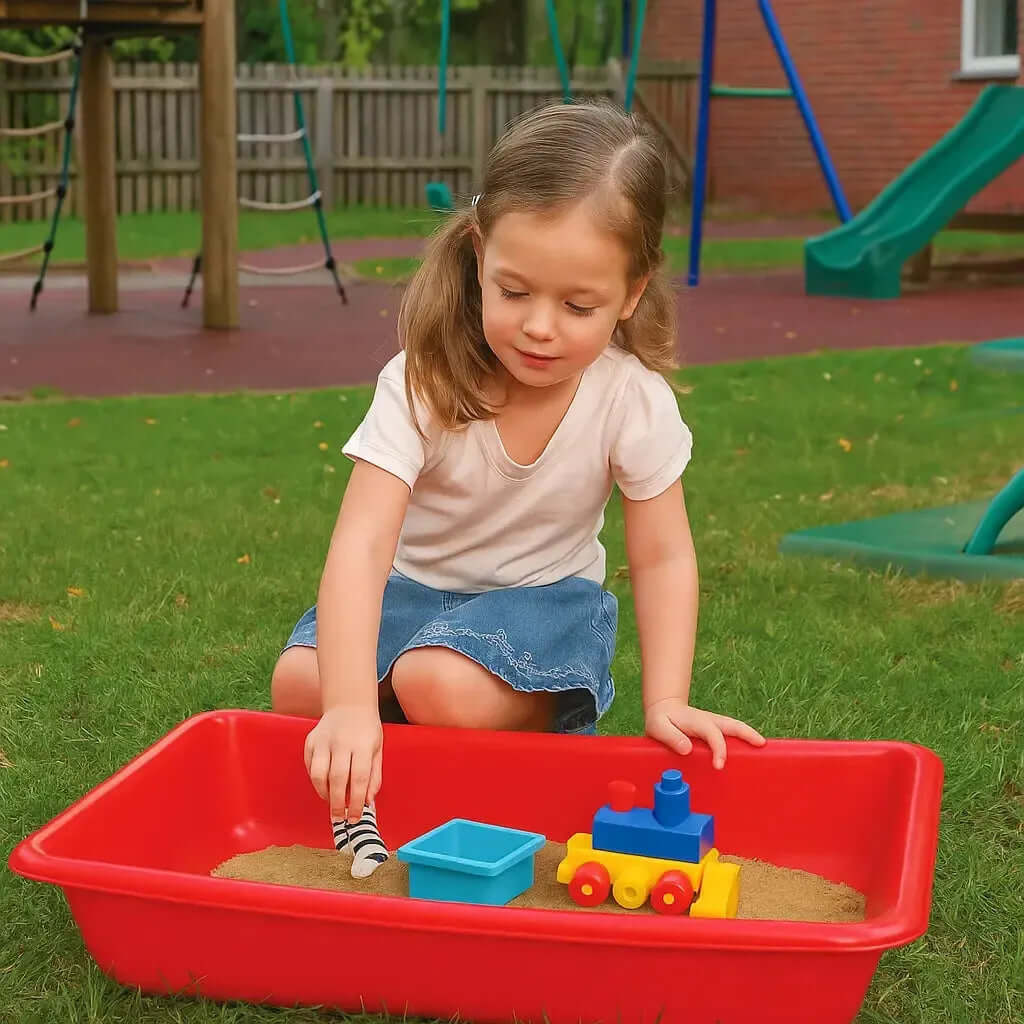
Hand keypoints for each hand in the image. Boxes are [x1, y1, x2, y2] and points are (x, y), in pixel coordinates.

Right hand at [304, 704, 382, 820]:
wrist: (349, 703)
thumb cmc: (366, 729)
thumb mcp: (378, 749)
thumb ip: (374, 776)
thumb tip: (368, 802)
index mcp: (363, 745)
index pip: (359, 778)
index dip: (356, 802)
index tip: (355, 818)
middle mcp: (342, 742)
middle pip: (337, 779)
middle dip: (337, 803)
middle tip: (339, 818)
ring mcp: (324, 741)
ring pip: (318, 774)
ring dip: (324, 793)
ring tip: (331, 801)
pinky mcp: (311, 741)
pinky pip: (309, 767)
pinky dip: (316, 781)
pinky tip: (324, 785)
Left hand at [644, 697, 764, 768]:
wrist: (663, 709)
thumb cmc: (660, 720)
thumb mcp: (657, 726)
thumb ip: (670, 737)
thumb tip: (685, 749)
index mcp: (696, 721)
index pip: (713, 734)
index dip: (718, 749)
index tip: (719, 766)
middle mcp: (709, 721)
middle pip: (732, 725)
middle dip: (747, 734)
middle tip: (761, 745)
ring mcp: (714, 724)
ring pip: (735, 728)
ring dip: (749, 736)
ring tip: (763, 748)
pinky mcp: (715, 730)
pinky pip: (731, 734)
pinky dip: (743, 740)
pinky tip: (750, 753)